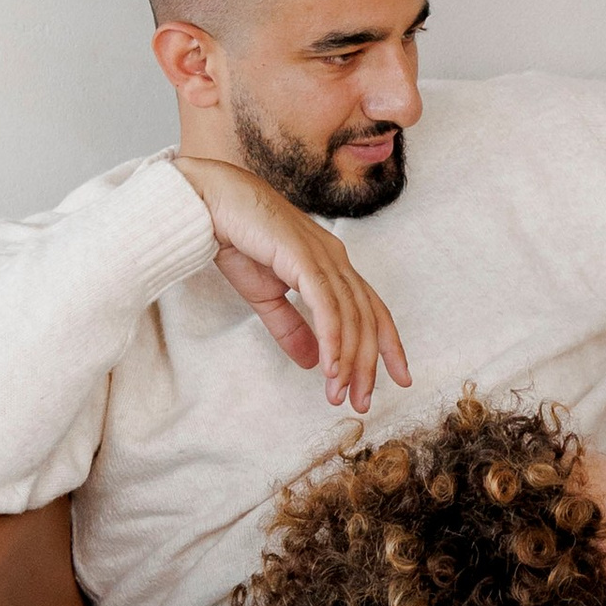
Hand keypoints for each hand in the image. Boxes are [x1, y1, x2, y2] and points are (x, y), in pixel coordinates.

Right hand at [172, 156, 412, 412]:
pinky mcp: (303, 257)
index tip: (396, 379)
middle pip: (367, 318)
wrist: (209, 203)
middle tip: (362, 402)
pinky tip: (330, 367)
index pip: (372, 309)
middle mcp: (336, 260)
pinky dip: (332, 340)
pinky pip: (327, 306)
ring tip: (341, 394)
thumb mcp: (267, 296)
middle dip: (369, 365)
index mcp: (332, 265)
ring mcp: (323, 256)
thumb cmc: (238, 240)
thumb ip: (290, 328)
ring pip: (351, 316)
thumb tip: (311, 363)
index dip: (388, 345)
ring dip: (349, 360)